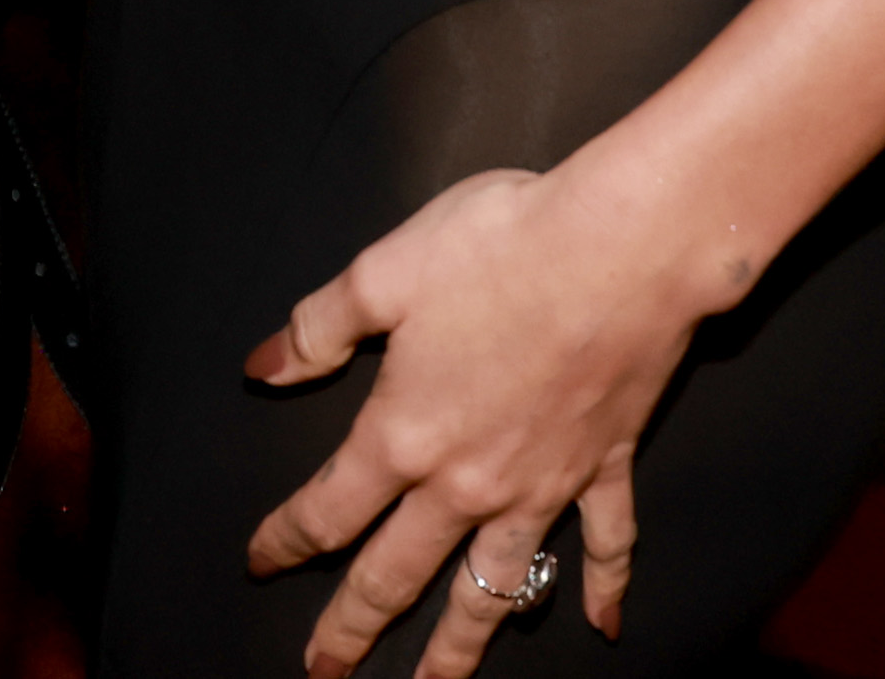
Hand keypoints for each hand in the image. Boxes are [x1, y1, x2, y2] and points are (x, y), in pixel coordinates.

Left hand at [247, 143, 713, 666]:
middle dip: (353, 627)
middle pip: (396, 574)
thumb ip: (318, 329)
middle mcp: (468, 482)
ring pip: (493, 589)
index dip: (285, 541)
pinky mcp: (604, 468)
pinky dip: (603, 587)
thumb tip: (262, 369)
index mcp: (403, 435)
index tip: (259, 561)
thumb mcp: (383, 273)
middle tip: (322, 671)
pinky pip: (603, 545)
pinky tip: (603, 625)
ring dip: (460, 646)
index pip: (328, 509)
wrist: (625, 248)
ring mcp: (542, 486)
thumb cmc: (500, 248)